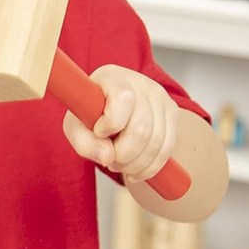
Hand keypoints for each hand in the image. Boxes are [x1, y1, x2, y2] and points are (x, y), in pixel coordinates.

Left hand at [62, 64, 179, 184]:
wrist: (109, 109)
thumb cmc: (89, 116)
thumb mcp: (75, 128)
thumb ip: (84, 143)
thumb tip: (108, 157)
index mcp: (113, 78)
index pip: (124, 99)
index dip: (111, 124)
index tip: (99, 132)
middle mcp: (141, 83)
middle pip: (141, 129)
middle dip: (123, 155)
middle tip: (110, 160)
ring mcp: (160, 97)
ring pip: (156, 142)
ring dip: (135, 164)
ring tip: (120, 164)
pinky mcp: (172, 113)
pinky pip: (167, 148)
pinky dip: (150, 167)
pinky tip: (135, 171)